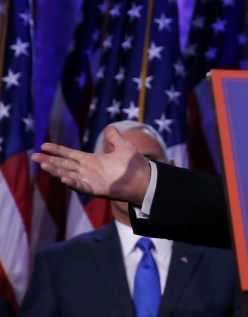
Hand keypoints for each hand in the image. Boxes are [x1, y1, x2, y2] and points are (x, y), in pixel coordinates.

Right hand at [31, 126, 151, 204]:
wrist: (145, 179)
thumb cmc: (134, 165)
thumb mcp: (124, 147)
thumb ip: (115, 138)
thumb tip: (111, 127)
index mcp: (91, 160)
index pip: (70, 154)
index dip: (57, 150)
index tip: (43, 145)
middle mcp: (88, 171)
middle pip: (64, 164)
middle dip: (49, 161)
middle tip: (34, 156)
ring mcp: (91, 181)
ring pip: (68, 174)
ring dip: (56, 171)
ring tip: (43, 165)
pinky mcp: (97, 189)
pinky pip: (81, 186)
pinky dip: (73, 182)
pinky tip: (63, 178)